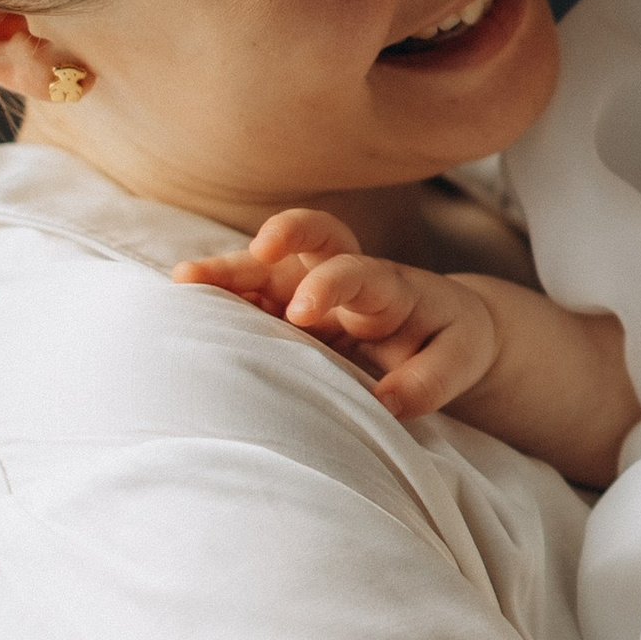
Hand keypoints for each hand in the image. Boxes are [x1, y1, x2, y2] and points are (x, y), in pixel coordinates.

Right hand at [176, 210, 500, 417]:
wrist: (444, 329)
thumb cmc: (451, 342)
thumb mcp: (460, 362)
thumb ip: (428, 382)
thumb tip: (386, 403)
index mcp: (391, 287)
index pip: (359, 272)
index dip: (329, 284)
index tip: (303, 310)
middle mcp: (347, 275)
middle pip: (316, 240)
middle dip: (286, 236)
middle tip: (258, 251)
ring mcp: (311, 287)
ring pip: (268, 267)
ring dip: (230, 269)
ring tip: (183, 281)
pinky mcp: (286, 307)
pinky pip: (250, 296)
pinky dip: (219, 298)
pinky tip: (180, 310)